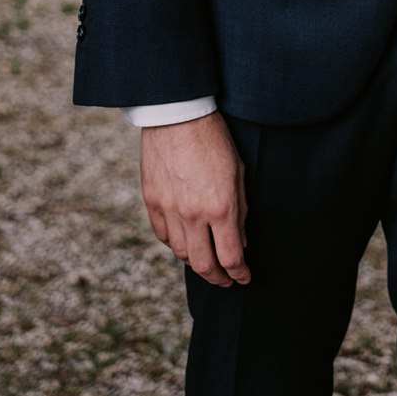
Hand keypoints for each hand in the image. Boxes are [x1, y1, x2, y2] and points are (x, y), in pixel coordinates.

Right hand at [140, 111, 249, 287]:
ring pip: (181, 253)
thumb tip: (240, 242)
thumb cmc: (214, 139)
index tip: (244, 278)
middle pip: (204, 265)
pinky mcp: (152, 201)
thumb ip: (240, 211)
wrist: (178, 115)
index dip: (239, 274)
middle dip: (218, 278)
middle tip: (226, 281)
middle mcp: (193, 214)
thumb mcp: (238, 172)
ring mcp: (170, 210)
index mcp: (220, 206)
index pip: (230, 257)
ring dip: (196, 263)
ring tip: (207, 262)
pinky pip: (163, 236)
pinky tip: (185, 242)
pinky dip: (175, 244)